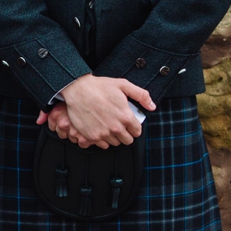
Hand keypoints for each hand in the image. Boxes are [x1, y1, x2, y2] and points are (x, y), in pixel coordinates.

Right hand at [37, 73, 153, 147]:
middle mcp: (116, 127)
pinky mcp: (92, 136)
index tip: (130, 124)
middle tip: (121, 126)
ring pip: (115, 143)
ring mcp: (103, 133)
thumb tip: (152, 106)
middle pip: (127, 140)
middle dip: (126, 134)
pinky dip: (103, 140)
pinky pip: (103, 145)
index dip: (135, 127)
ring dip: (115, 137)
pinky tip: (102, 130)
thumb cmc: (100, 86)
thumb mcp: (124, 85)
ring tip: (110, 126)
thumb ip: (141, 95)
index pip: (137, 131)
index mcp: (125, 116)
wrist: (78, 90)